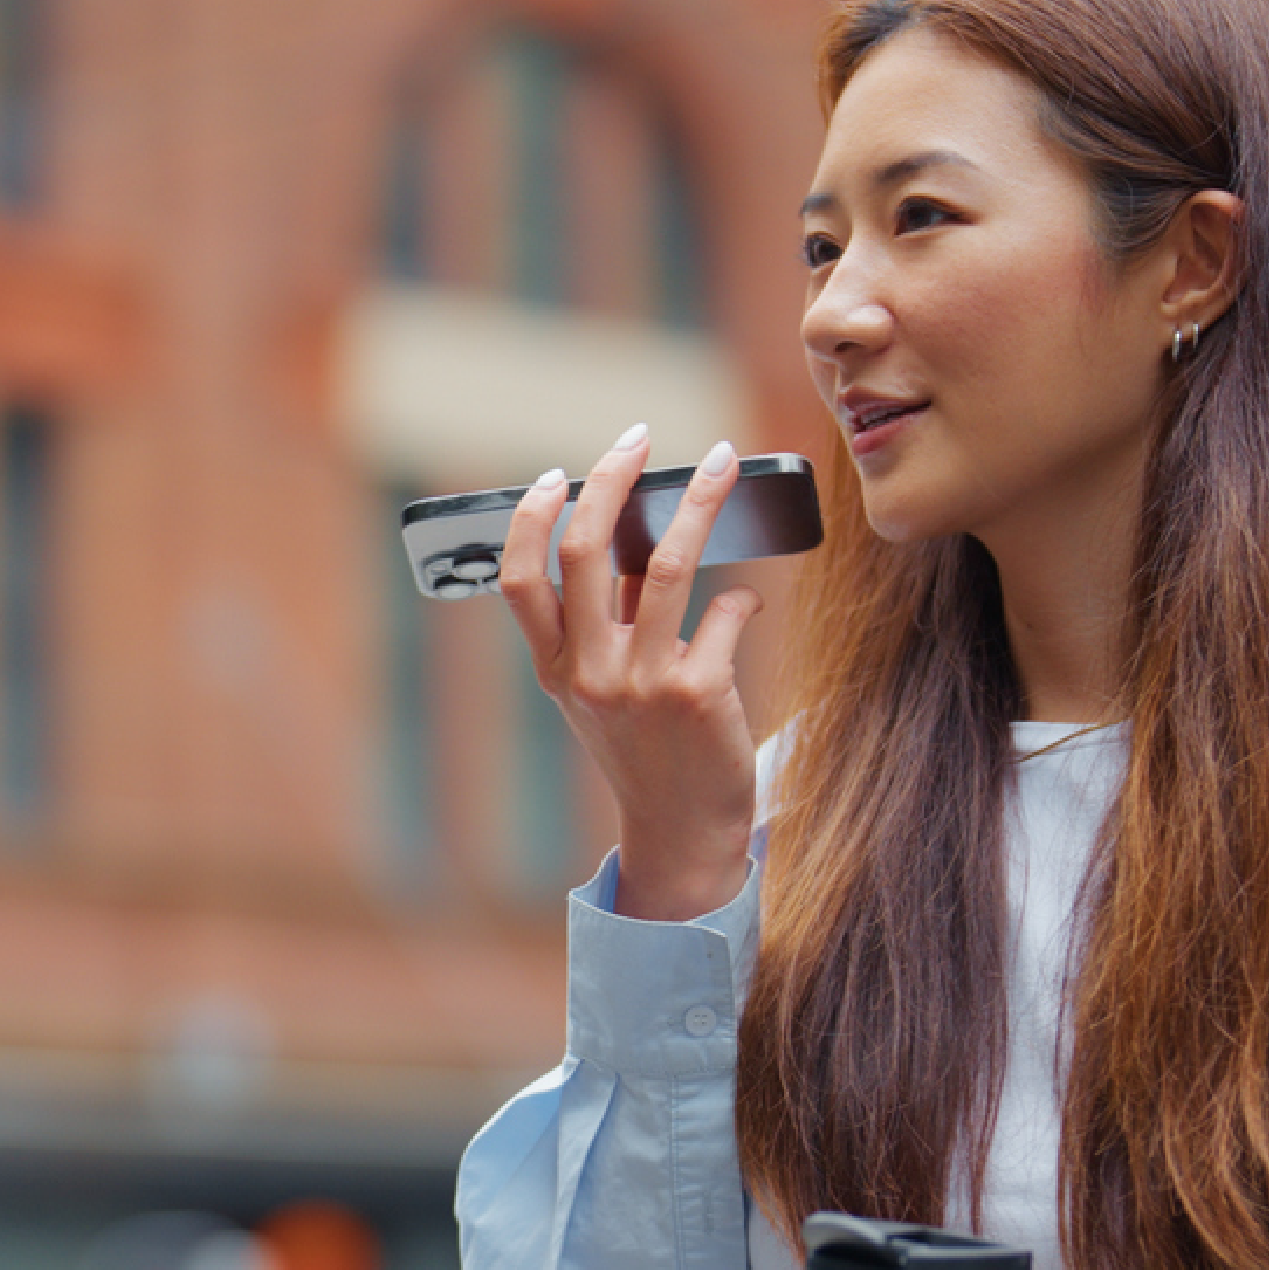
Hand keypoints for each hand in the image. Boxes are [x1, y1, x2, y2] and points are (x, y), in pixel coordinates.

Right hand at [497, 426, 762, 922]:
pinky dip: (743, 601)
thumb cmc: (649, 750)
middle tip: (640, 437)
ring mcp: (641, 683)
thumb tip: (632, 538)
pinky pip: (728, 612)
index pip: (519, 578)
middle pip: (585, 550)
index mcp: (556, 669)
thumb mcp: (605, 692)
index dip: (532, 518)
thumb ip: (607, 625)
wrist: (685, 832)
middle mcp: (588, 673)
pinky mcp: (698, 693)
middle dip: (612, 478)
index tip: (554, 474)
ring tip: (725, 462)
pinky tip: (749, 607)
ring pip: (665, 564)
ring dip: (701, 501)